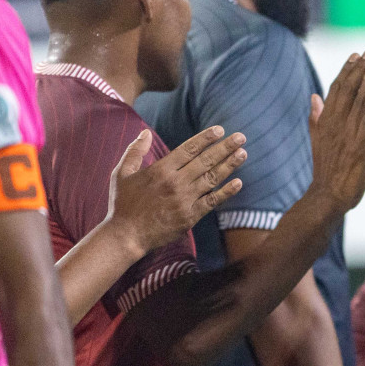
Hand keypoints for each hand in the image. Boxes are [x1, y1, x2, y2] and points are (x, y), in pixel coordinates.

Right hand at [106, 125, 245, 256]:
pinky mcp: (190, 216)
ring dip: (229, 165)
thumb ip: (134, 151)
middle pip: (205, 161)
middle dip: (225, 147)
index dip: (206, 138)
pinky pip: (212, 201)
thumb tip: (145, 132)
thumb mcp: (121, 173)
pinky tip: (238, 182)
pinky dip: (226, 192)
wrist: (126, 236)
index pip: (188, 149)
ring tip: (243, 153)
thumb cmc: (122, 204)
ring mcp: (184, 200)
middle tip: (241, 137)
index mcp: (160, 170)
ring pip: (212, 178)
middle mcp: (175, 182)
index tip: (220, 130)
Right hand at [308, 51, 364, 211]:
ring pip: (356, 103)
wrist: (327, 197)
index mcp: (325, 122)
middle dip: (358, 70)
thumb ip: (317, 118)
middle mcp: (334, 125)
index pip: (335, 90)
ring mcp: (346, 135)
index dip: (346, 71)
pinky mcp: (358, 147)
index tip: (355, 55)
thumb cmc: (327, 172)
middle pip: (346, 91)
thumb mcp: (318, 141)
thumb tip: (314, 96)